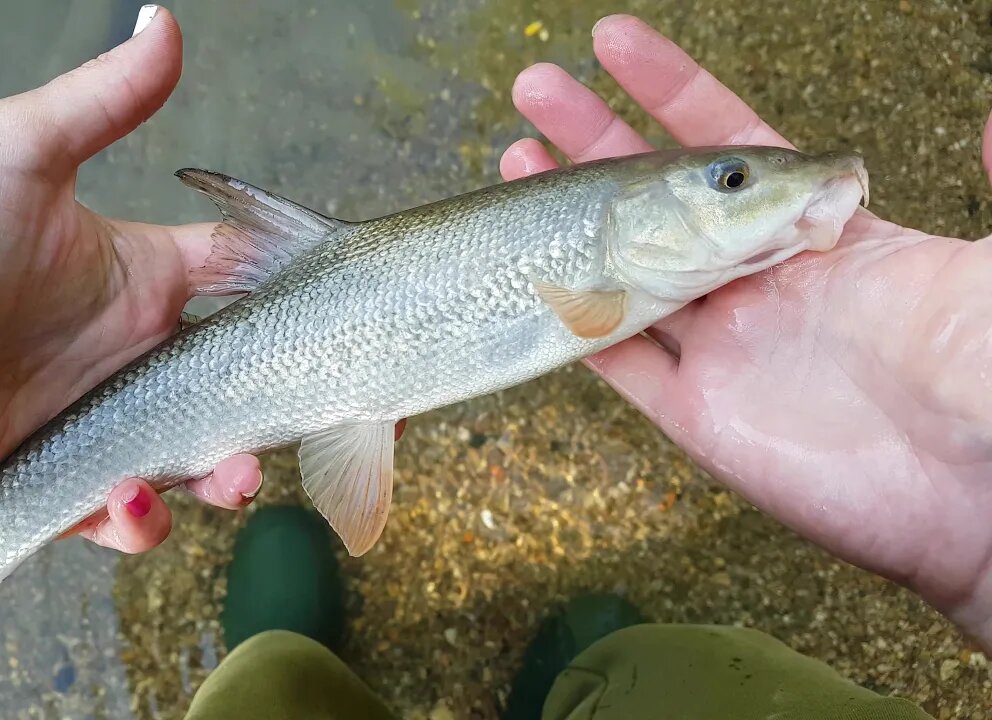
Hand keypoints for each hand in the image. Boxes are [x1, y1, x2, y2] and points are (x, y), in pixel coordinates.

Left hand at [0, 7, 262, 553]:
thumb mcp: (18, 152)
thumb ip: (102, 100)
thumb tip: (167, 22)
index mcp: (139, 276)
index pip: (240, 283)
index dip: (289, 304)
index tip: (327, 327)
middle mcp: (129, 348)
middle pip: (230, 388)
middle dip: (262, 415)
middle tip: (266, 438)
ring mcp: (95, 415)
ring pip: (188, 459)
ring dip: (216, 477)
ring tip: (216, 481)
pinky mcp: (57, 476)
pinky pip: (120, 510)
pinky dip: (137, 519)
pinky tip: (128, 506)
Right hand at [502, 15, 991, 646]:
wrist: (976, 489)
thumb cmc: (987, 361)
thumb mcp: (983, 261)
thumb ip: (990, 180)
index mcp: (816, 228)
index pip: (728, 140)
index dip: (668, 89)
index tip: (613, 45)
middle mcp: (759, 280)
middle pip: (655, 196)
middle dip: (594, 138)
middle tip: (539, 89)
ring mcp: (725, 345)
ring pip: (621, 268)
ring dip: (567, 218)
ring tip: (516, 165)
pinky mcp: (699, 412)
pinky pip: (622, 360)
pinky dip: (573, 319)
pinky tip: (531, 275)